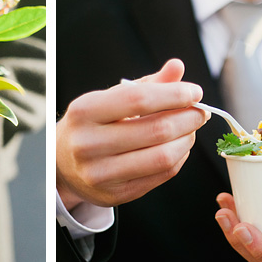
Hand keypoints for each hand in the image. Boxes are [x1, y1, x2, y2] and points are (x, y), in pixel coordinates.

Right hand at [56, 58, 209, 210]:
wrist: (62, 163)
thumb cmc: (92, 124)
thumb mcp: (109, 99)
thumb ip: (146, 84)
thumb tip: (177, 67)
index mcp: (84, 112)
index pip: (138, 99)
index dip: (174, 95)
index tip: (195, 92)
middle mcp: (88, 144)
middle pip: (156, 130)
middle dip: (188, 118)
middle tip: (200, 112)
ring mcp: (99, 173)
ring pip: (162, 157)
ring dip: (186, 140)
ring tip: (189, 130)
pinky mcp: (114, 194)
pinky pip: (160, 176)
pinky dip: (178, 158)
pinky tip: (178, 147)